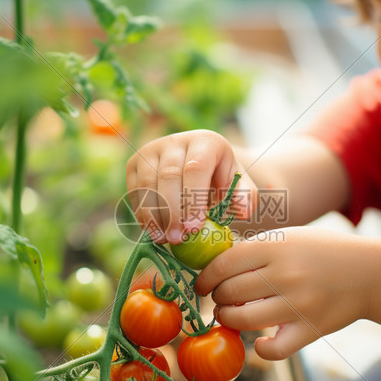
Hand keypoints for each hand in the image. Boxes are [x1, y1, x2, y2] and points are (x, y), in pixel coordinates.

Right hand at [125, 130, 256, 243]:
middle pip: (169, 176)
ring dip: (154, 215)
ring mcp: (151, 150)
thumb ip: (245, 197)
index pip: (196, 168)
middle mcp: (175, 140)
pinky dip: (142, 213)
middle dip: (172, 211)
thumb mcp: (238, 185)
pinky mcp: (135, 163)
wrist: (198, 167)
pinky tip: (153, 231)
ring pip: (148, 184)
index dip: (193, 199)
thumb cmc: (221, 180)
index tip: (194, 228)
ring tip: (163, 239)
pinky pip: (135, 190)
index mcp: (205, 141)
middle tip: (177, 239)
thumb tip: (243, 211)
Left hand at [194, 227, 375, 359]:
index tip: (201, 285)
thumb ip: (255, 250)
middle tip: (222, 298)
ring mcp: (297, 304)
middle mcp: (285, 274)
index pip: (223, 264)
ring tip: (232, 315)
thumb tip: (213, 266)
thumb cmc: (321, 252)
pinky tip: (259, 342)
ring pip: (242, 320)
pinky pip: (273, 349)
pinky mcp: (310, 329)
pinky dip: (260, 349)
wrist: (369, 273)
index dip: (205, 277)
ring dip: (228, 320)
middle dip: (217, 298)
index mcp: (276, 247)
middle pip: (228, 293)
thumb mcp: (288, 238)